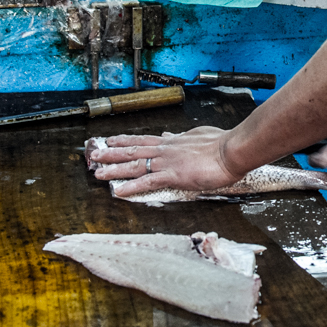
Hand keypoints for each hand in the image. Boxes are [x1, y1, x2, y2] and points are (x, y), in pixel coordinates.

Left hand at [88, 126, 241, 194]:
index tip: (112, 140)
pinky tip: (119, 191)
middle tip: (95, 154)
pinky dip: (131, 186)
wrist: (231, 150)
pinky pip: (147, 182)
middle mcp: (165, 150)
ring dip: (114, 169)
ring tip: (98, 173)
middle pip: (132, 150)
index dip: (126, 141)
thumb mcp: (198, 135)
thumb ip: (183, 137)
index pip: (143, 141)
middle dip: (111, 153)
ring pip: (134, 165)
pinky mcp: (173, 175)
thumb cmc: (221, 144)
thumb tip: (172, 134)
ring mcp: (167, 162)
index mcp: (172, 142)